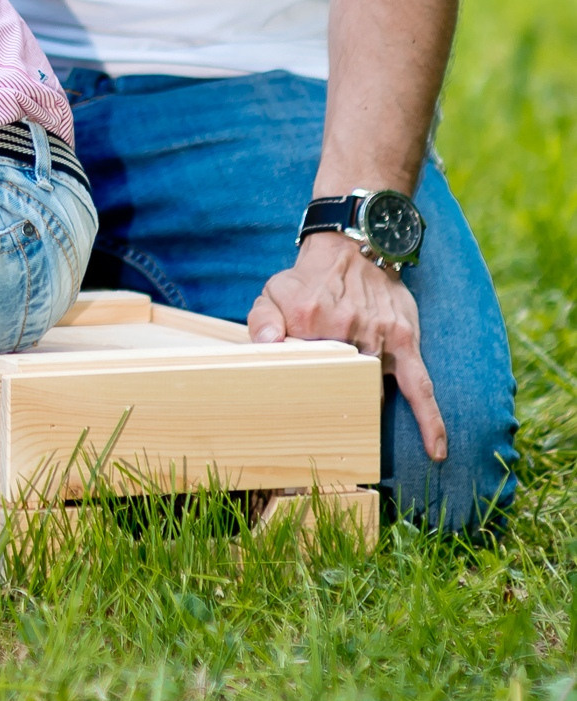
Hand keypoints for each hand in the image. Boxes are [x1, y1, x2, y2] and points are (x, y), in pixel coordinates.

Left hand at [250, 230, 447, 461]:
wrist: (353, 249)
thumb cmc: (309, 280)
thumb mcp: (274, 292)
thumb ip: (263, 320)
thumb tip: (266, 344)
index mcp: (308, 322)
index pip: (301, 370)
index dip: (298, 396)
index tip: (294, 424)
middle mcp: (344, 330)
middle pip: (337, 386)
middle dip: (332, 413)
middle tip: (322, 443)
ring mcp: (378, 337)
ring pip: (372, 389)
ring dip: (366, 416)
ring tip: (358, 450)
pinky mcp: (404, 341)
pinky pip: (421, 385)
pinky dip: (430, 419)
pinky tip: (436, 450)